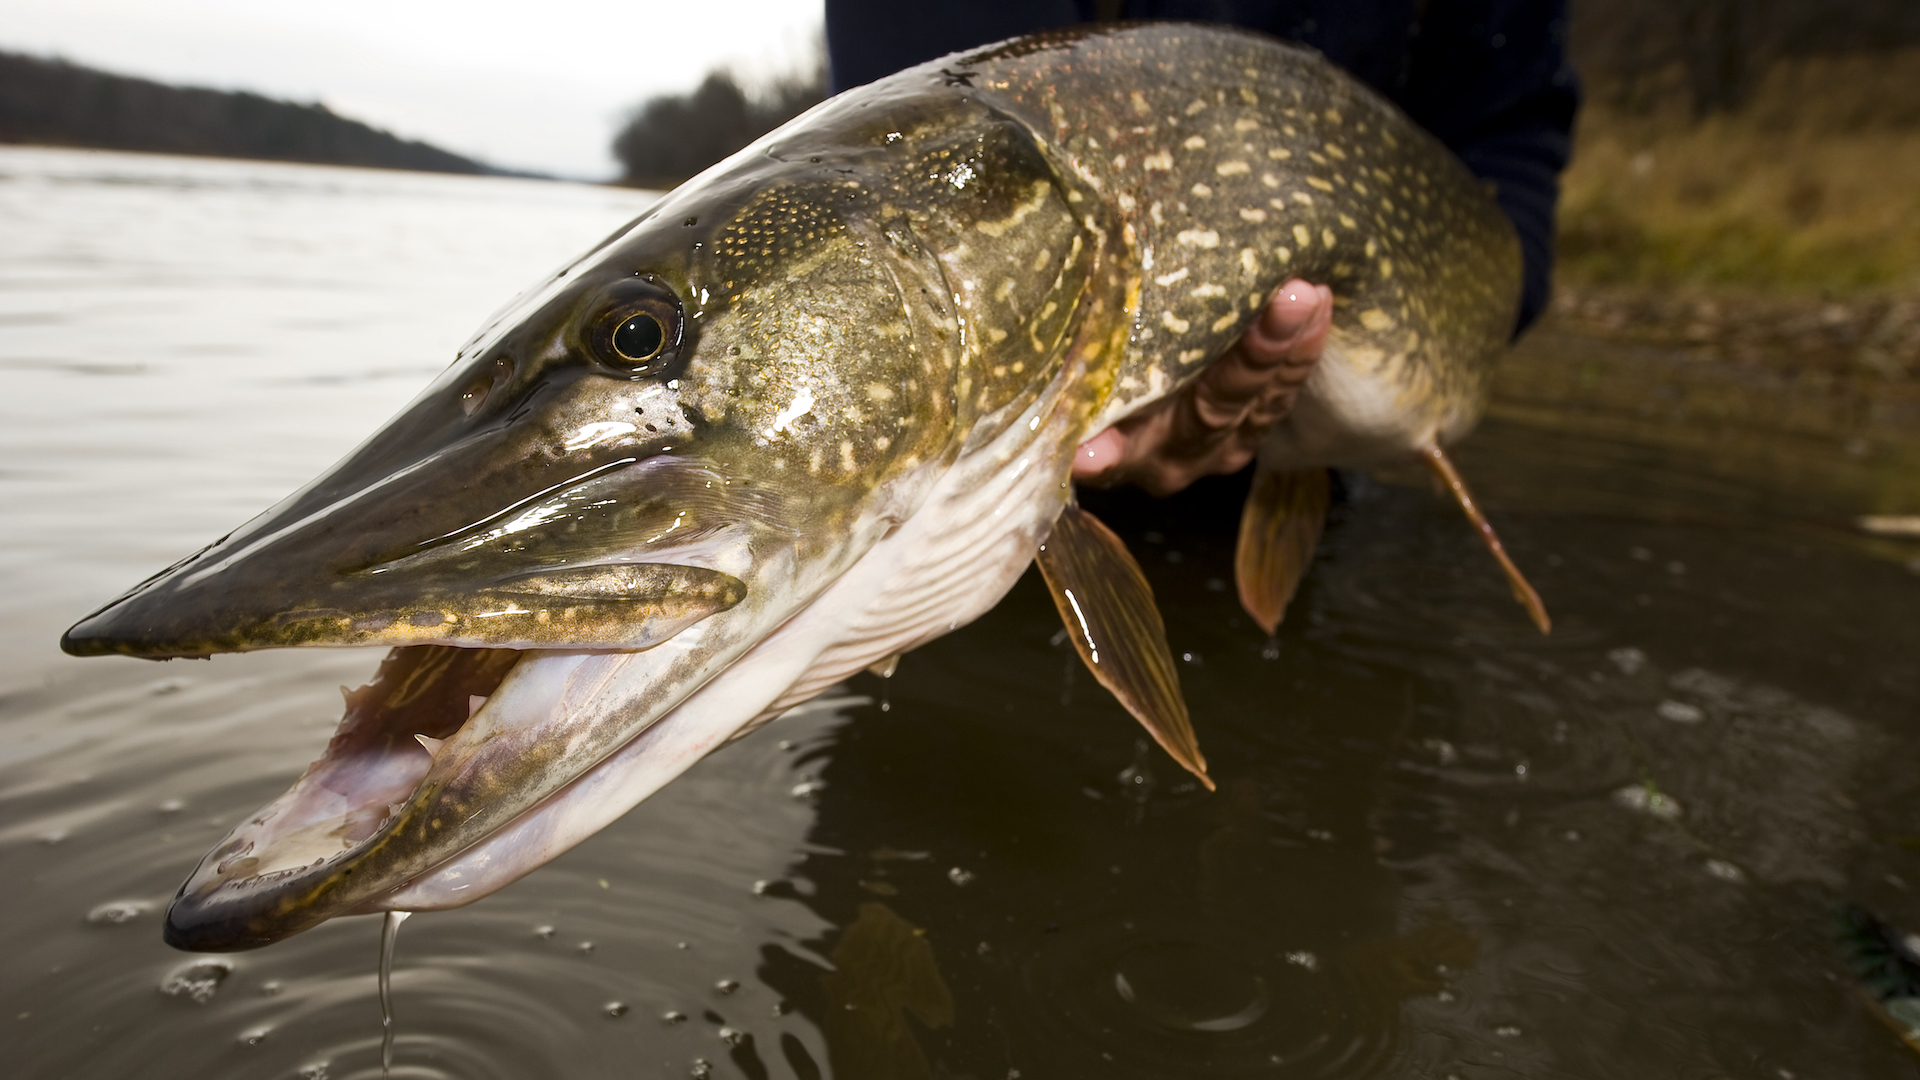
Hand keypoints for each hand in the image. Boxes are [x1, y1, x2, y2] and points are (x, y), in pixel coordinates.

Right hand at [1071, 279, 1332, 495]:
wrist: (1130, 389)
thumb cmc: (1096, 369)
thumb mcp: (1084, 375)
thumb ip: (1076, 388)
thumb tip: (1073, 434)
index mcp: (1125, 452)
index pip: (1121, 444)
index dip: (1110, 449)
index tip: (1092, 452)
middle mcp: (1176, 458)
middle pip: (1219, 408)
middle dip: (1260, 351)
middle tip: (1289, 296)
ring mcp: (1220, 447)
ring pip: (1263, 400)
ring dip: (1292, 343)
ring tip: (1310, 290)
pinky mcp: (1251, 429)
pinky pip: (1282, 393)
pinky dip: (1300, 348)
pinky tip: (1317, 302)